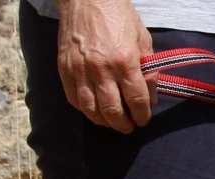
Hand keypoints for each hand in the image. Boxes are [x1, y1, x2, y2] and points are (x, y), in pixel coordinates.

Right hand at [56, 0, 157, 132]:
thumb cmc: (118, 16)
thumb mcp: (143, 40)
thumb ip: (149, 72)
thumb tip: (150, 100)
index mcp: (125, 62)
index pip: (137, 102)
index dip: (142, 117)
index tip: (143, 120)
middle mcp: (102, 68)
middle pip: (113, 111)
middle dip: (123, 125)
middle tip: (128, 126)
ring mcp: (80, 68)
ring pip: (91, 110)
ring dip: (104, 121)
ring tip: (112, 121)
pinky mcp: (64, 66)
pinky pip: (73, 98)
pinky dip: (85, 109)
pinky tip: (94, 109)